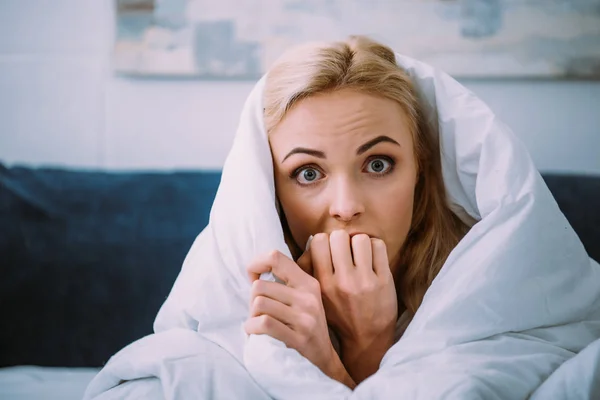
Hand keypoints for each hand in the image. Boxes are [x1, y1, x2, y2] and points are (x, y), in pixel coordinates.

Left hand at [244, 249, 355, 387]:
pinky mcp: (299, 338)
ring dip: (252, 316)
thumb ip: (285, 283)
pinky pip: (264, 323)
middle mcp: (308, 297)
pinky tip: (256, 332)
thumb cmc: (306, 327)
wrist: (324, 360)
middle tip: (259, 312)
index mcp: (308, 283)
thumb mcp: (303, 299)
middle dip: (252, 301)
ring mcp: (305, 317)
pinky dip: (252, 328)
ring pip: (259, 304)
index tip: (254, 278)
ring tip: (259, 323)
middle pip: (259, 286)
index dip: (256, 264)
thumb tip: (255, 270)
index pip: (275, 257)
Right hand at [310, 231, 397, 380]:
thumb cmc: (340, 314)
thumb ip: (309, 272)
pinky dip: (375, 247)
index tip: (330, 250)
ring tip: (360, 255)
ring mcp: (364, 281)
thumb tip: (311, 241)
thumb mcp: (318, 297)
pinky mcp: (384, 280)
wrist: (367, 338)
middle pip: (338, 236)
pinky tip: (372, 258)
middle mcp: (342, 282)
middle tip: (346, 251)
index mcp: (322, 284)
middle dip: (342, 240)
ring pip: (359, 239)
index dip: (325, 241)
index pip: (318, 241)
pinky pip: (378, 246)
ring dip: (360, 243)